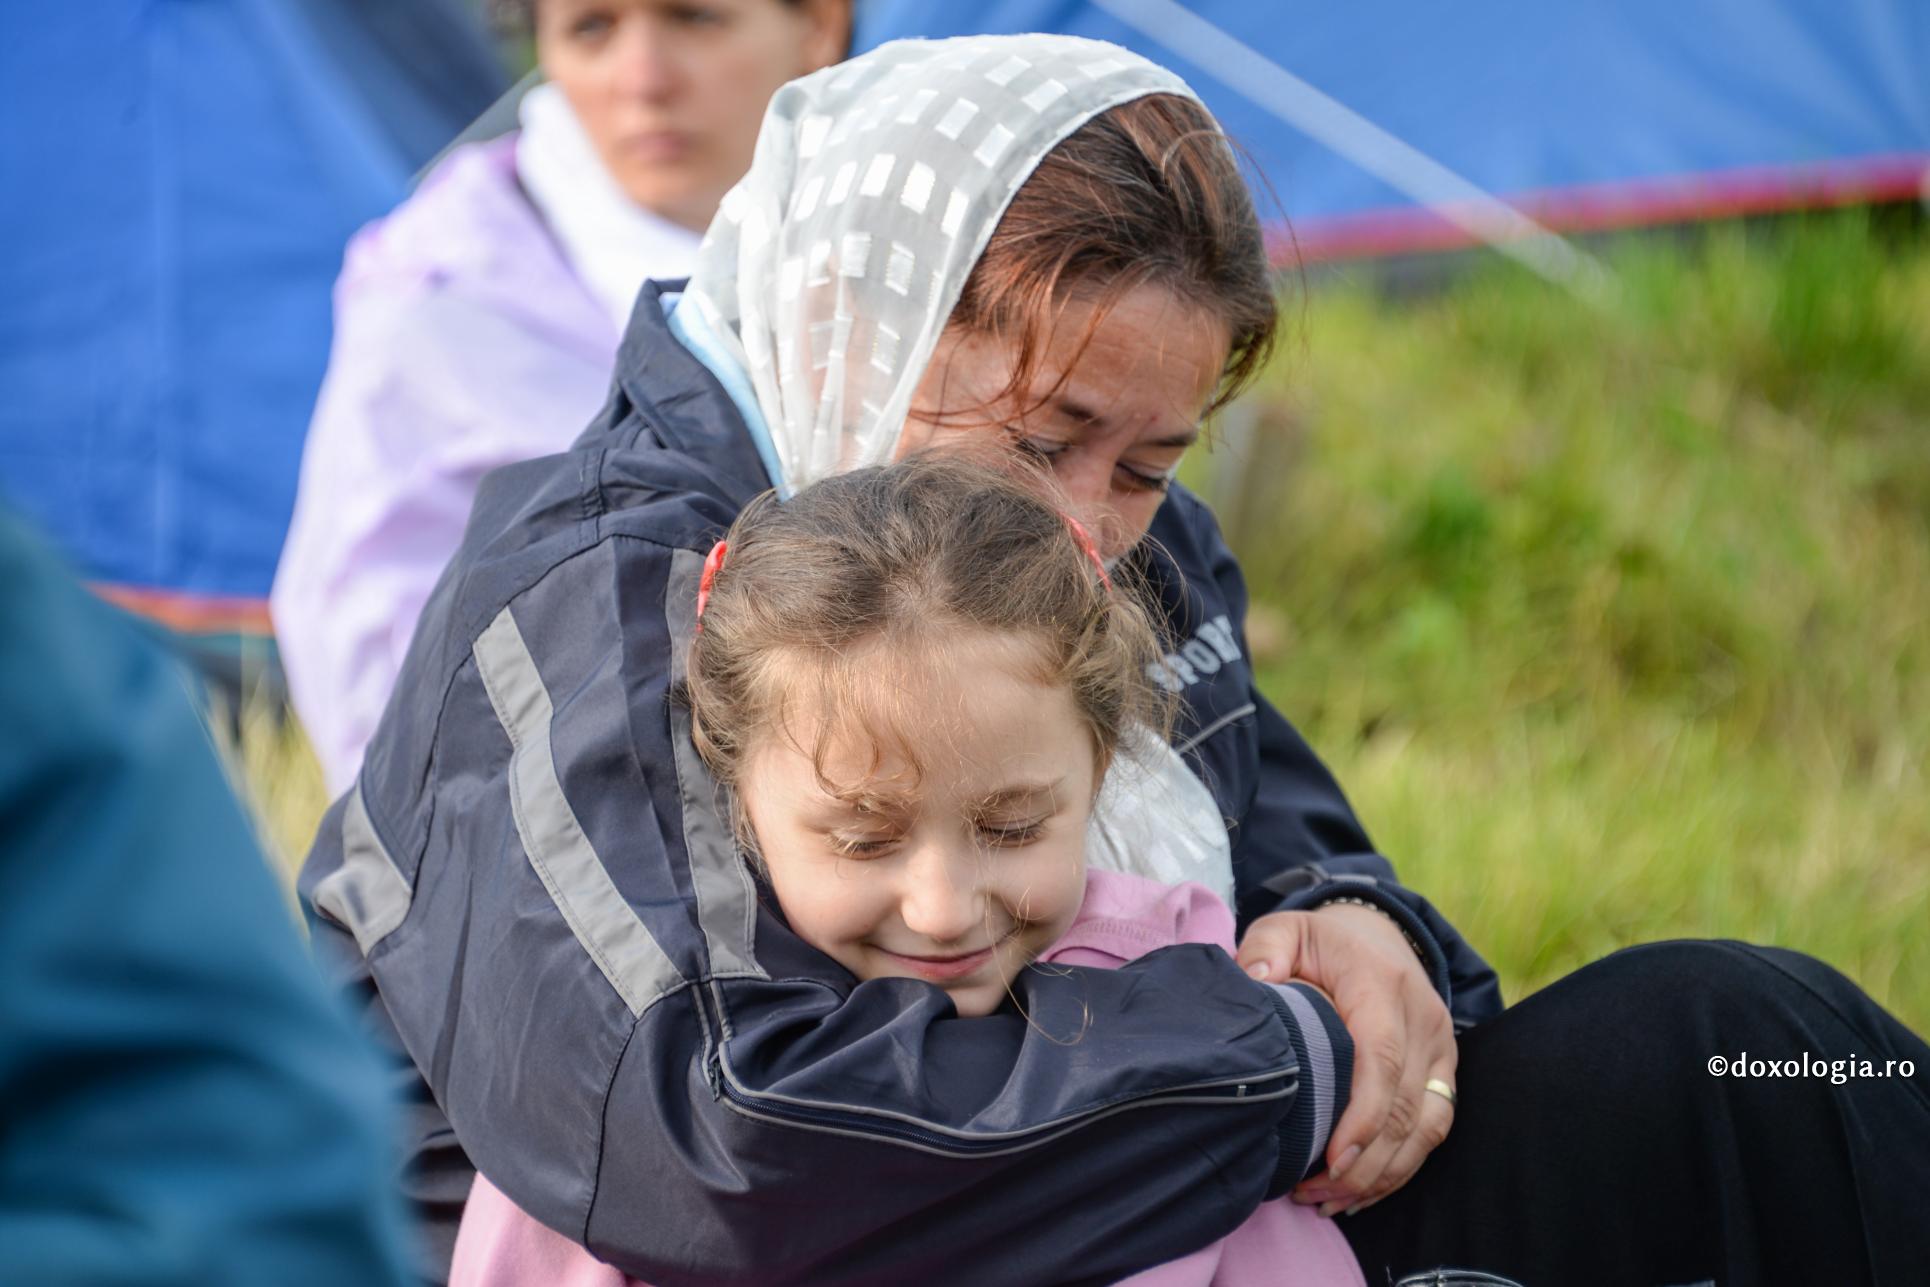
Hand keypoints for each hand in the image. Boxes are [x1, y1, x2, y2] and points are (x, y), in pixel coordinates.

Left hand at [1235, 902, 1456, 1216]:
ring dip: (1381, 1174)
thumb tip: (1258, 982)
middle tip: (1309, 1194)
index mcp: (1382, 983)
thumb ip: (1266, 948)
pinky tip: (1360, 1193)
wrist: (1376, 934)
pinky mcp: (1444, 1070)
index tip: (1332, 1159)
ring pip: (1426, 1127)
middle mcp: (1423, 1018)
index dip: (1362, 1115)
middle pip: (1404, 1105)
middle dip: (1362, 1162)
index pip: (1381, 1056)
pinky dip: (1400, 1167)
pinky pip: (1433, 1129)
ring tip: (1328, 1201)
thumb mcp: (1286, 929)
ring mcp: (1440, 1048)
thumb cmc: (1322, 942)